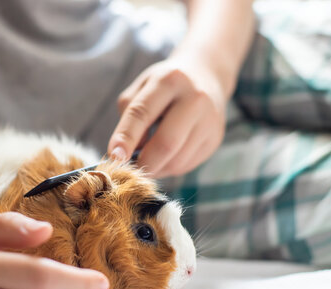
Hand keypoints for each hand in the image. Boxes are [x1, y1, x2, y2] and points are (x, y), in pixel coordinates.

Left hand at [108, 52, 226, 177]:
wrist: (207, 75)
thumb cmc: (165, 86)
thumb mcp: (142, 87)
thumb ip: (130, 115)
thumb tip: (129, 152)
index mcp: (170, 80)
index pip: (142, 113)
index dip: (126, 137)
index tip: (114, 156)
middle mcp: (195, 99)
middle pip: (166, 143)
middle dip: (144, 163)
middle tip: (130, 169)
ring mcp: (209, 120)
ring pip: (177, 160)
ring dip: (156, 168)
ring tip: (147, 161)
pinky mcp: (216, 138)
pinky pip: (187, 165)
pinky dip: (169, 168)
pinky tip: (165, 157)